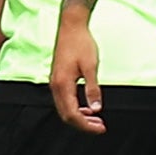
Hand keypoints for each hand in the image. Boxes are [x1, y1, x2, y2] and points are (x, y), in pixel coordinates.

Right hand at [49, 5, 105, 131]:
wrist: (71, 26)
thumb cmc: (81, 43)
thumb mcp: (91, 66)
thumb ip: (92, 89)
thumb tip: (96, 108)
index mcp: (63, 84)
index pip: (72, 114)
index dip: (86, 125)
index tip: (100, 128)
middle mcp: (55, 85)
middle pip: (66, 115)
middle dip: (82, 124)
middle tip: (100, 127)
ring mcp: (55, 82)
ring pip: (64, 109)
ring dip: (79, 117)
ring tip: (95, 120)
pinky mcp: (57, 79)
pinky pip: (63, 100)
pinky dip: (75, 108)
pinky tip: (86, 108)